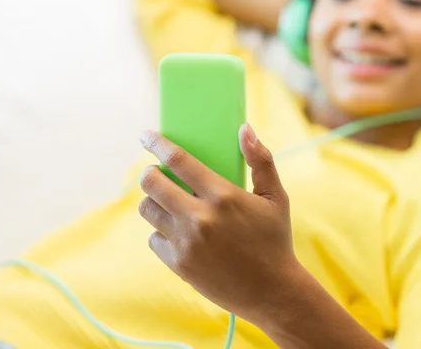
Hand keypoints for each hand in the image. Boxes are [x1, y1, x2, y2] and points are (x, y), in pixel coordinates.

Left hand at [138, 123, 298, 321]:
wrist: (272, 292)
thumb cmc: (275, 240)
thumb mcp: (275, 197)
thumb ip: (260, 160)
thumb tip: (244, 128)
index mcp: (223, 196)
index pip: (178, 160)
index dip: (157, 143)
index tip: (145, 135)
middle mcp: (200, 217)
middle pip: (151, 183)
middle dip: (150, 173)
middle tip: (157, 174)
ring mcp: (186, 242)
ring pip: (147, 210)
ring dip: (154, 202)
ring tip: (170, 203)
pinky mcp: (178, 264)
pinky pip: (153, 238)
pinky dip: (162, 232)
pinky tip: (180, 232)